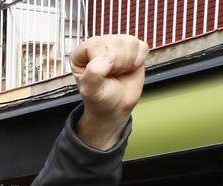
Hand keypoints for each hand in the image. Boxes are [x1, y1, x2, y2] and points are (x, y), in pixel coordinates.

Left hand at [71, 35, 148, 149]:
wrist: (116, 106)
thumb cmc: (100, 99)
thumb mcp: (90, 90)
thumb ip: (94, 73)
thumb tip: (110, 55)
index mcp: (81, 52)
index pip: (96, 43)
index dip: (103, 62)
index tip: (101, 75)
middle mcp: (98, 44)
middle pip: (117, 42)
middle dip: (118, 64)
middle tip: (111, 75)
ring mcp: (116, 43)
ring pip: (131, 43)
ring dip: (128, 63)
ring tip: (119, 72)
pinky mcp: (133, 47)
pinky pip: (142, 46)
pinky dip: (138, 61)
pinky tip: (128, 68)